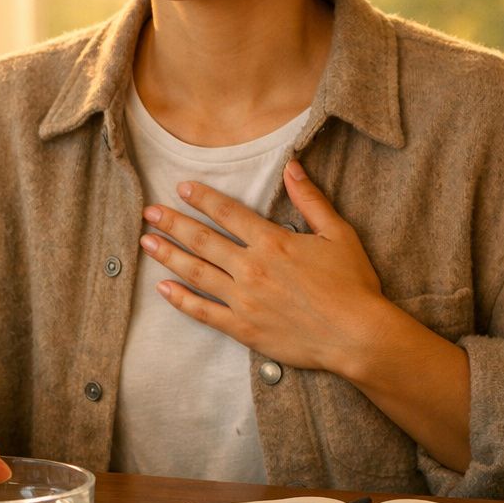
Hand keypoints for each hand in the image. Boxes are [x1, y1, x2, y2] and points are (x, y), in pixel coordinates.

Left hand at [137, 158, 385, 375]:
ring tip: (146, 242)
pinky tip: (163, 288)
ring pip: (197, 272)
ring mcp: (244, 300)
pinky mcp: (243, 329)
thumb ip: (311, 200)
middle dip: (173, 223)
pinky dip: (181, 300)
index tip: (181, 189)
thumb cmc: (353, 284)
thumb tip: (292, 166)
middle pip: (203, 240)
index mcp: (273, 242)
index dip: (202, 199)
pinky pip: (203, 312)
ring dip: (169, 255)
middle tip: (149, 213)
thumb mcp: (338, 234)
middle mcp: (252, 268)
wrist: (357, 336)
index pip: (228, 213)